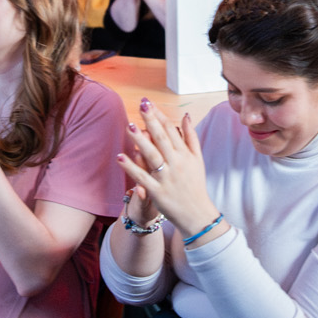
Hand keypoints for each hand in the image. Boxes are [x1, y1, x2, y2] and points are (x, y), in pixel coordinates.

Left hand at [117, 102, 218, 237]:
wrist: (197, 214)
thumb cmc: (196, 185)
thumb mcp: (198, 159)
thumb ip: (191, 137)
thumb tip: (185, 115)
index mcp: (185, 154)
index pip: (171, 130)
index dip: (159, 115)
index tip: (148, 102)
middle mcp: (177, 163)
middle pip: (162, 139)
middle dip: (151, 121)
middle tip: (141, 104)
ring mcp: (167, 178)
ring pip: (152, 156)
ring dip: (141, 140)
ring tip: (130, 126)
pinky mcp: (157, 192)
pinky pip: (143, 178)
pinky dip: (132, 168)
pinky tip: (120, 157)